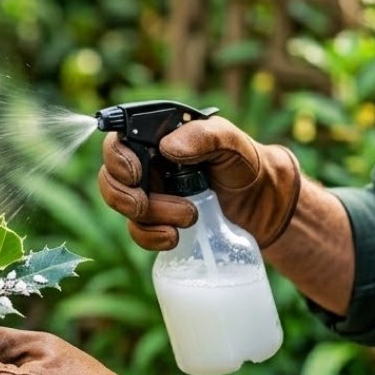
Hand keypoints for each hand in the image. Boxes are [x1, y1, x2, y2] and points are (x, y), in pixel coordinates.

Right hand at [98, 116, 300, 250]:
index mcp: (157, 138)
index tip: (136, 173)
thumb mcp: (231, 142)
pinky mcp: (158, 222)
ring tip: (188, 218)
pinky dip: (151, 238)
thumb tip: (167, 147)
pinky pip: (138, 232)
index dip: (117, 158)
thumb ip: (204, 136)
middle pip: (111, 178)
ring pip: (124, 207)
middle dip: (125, 195)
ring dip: (149, 217)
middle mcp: (148, 165)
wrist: (263, 204)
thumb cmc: (245, 164)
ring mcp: (151, 195)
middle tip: (146, 202)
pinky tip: (174, 239)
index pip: (118, 142)